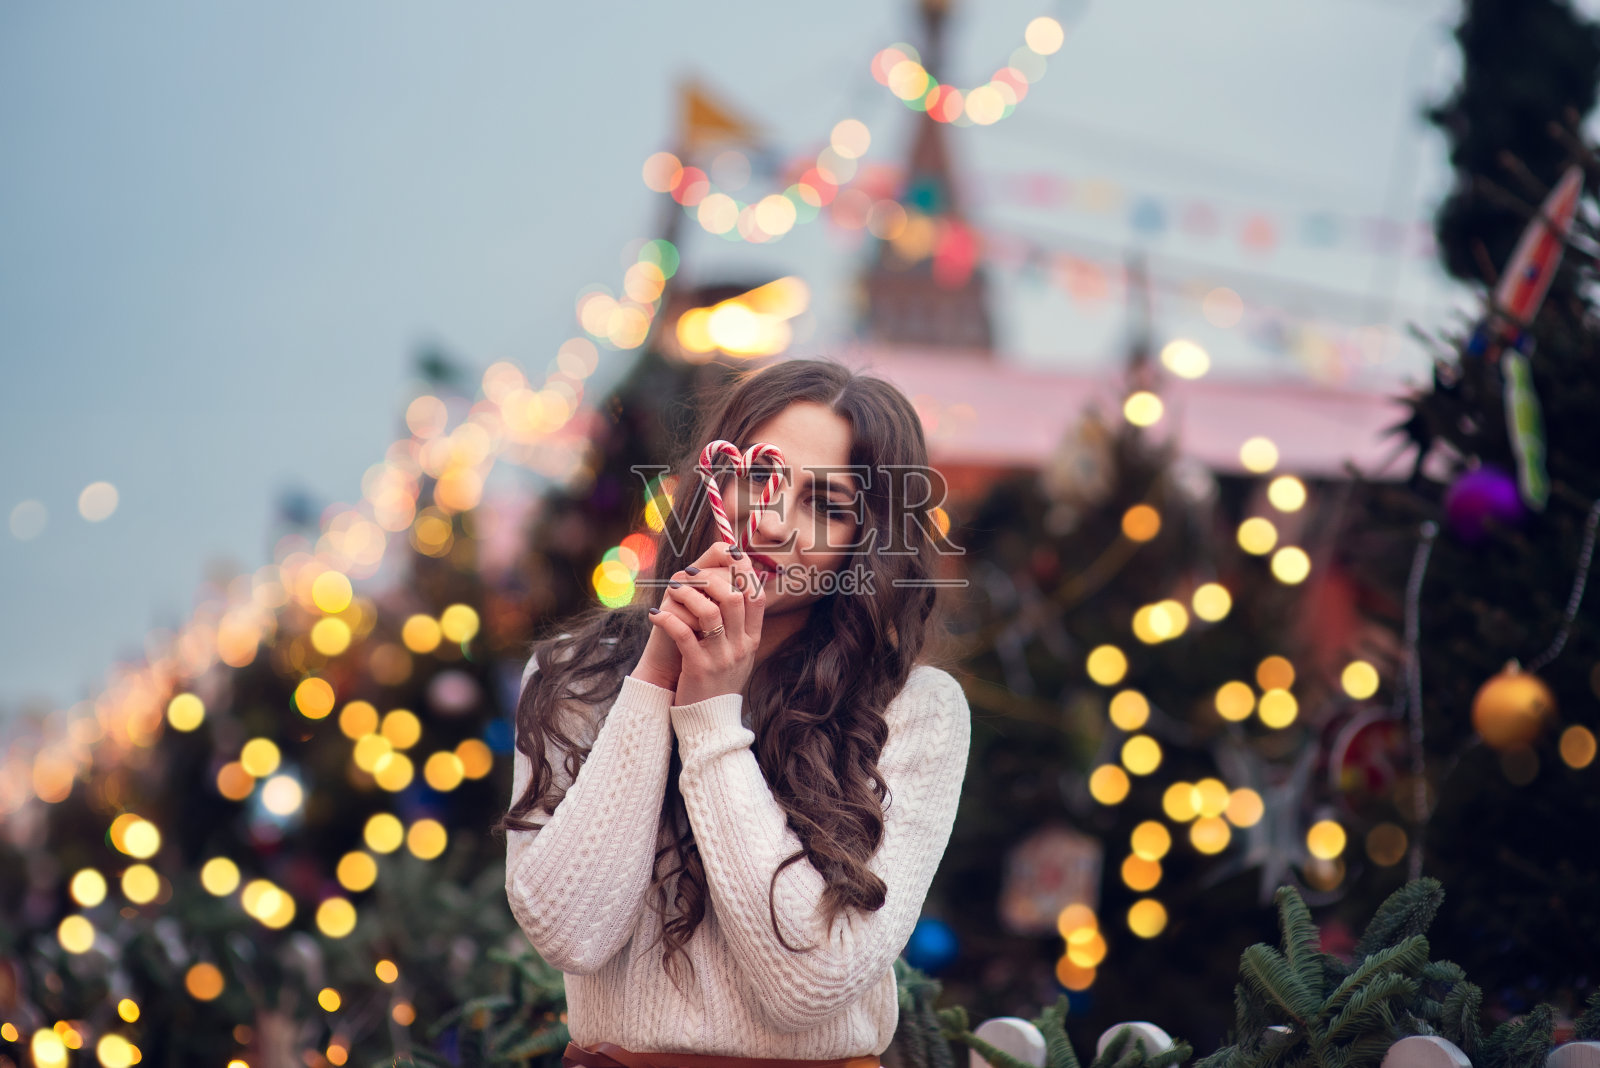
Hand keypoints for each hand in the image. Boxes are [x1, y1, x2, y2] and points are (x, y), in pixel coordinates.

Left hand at [645, 541, 765, 706]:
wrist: (709, 721)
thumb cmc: (719, 680)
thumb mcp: (738, 654)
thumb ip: (739, 625)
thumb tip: (734, 588)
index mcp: (752, 639)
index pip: (757, 596)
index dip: (743, 572)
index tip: (726, 558)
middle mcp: (741, 646)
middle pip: (734, 597)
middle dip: (710, 579)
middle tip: (690, 574)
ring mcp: (721, 657)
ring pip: (709, 611)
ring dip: (688, 595)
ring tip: (672, 590)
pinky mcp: (698, 668)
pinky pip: (683, 634)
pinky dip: (667, 619)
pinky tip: (655, 614)